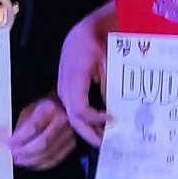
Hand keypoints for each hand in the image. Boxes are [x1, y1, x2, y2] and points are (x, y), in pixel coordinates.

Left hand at [8, 96, 78, 171]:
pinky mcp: (71, 145)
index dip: (19, 138)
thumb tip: (11, 140)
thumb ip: (20, 125)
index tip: (9, 143)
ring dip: (31, 160)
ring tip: (20, 160)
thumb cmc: (45, 107)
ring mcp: (69, 134)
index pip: (33, 127)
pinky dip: (41, 164)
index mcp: (50, 109)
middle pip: (43, 144)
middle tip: (13, 154)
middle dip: (25, 152)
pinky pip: (55, 159)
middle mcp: (62, 121)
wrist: (64, 107)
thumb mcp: (29, 109)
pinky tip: (32, 163)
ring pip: (49, 154)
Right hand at [56, 12, 109, 145]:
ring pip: (72, 117)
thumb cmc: (98, 46)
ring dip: (87, 129)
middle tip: (106, 143)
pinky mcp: (66, 92)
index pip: (79, 109)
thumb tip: (114, 112)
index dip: (95, 119)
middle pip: (73, 118)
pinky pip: (73, 110)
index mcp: (74, 78)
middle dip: (89, 133)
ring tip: (104, 138)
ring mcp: (63, 90)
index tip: (112, 119)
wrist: (82, 35)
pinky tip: (98, 125)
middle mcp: (64, 87)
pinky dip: (85, 120)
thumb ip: (109, 88)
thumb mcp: (108, 64)